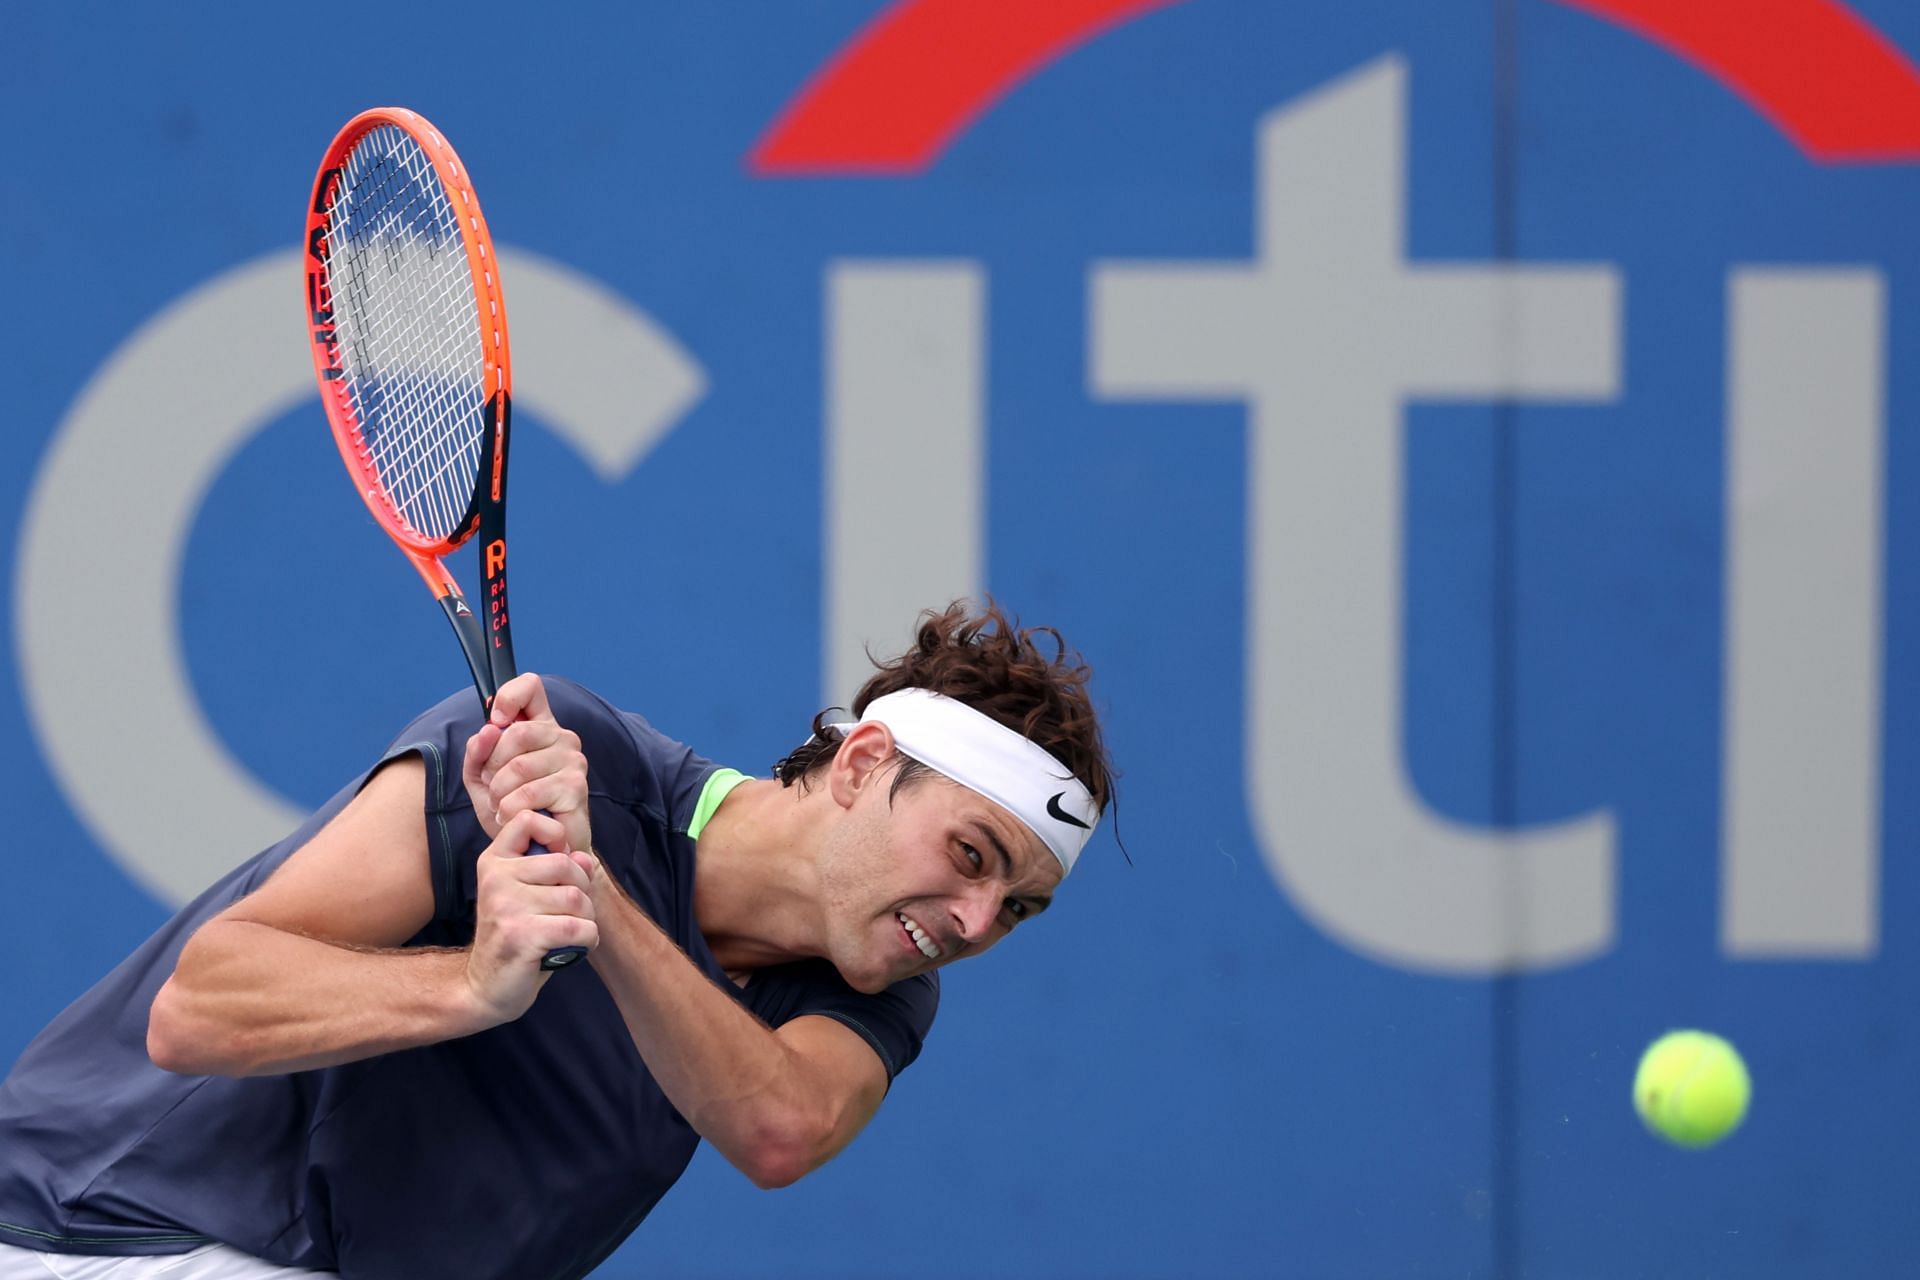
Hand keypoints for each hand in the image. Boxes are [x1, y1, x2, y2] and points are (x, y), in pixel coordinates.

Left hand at [462, 673, 592, 853]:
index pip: (530, 687)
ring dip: (499, 793)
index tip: (497, 722)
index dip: (508, 697)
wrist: (539, 850)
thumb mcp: (482, 778)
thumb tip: (487, 730)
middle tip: (493, 787)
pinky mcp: (575, 787)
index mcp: (541, 727)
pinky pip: (529, 793)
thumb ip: (477, 752)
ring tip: (501, 806)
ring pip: (518, 767)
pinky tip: (512, 817)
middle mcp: (562, 737)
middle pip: (515, 732)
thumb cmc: (515, 810)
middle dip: (492, 766)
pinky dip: (510, 809)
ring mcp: (573, 761)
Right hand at [465, 810, 599, 1022]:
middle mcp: (495, 878)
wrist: (486, 987)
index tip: (558, 867)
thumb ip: (557, 870)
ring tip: (569, 931)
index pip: (528, 820)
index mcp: (494, 861)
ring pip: (576, 898)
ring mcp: (506, 906)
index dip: (555, 837)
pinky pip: (579, 927)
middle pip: (565, 864)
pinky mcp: (522, 935)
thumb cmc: (515, 936)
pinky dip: (587, 939)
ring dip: (585, 918)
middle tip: (571, 912)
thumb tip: (584, 857)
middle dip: (581, 890)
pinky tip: (573, 947)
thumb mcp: (530, 894)